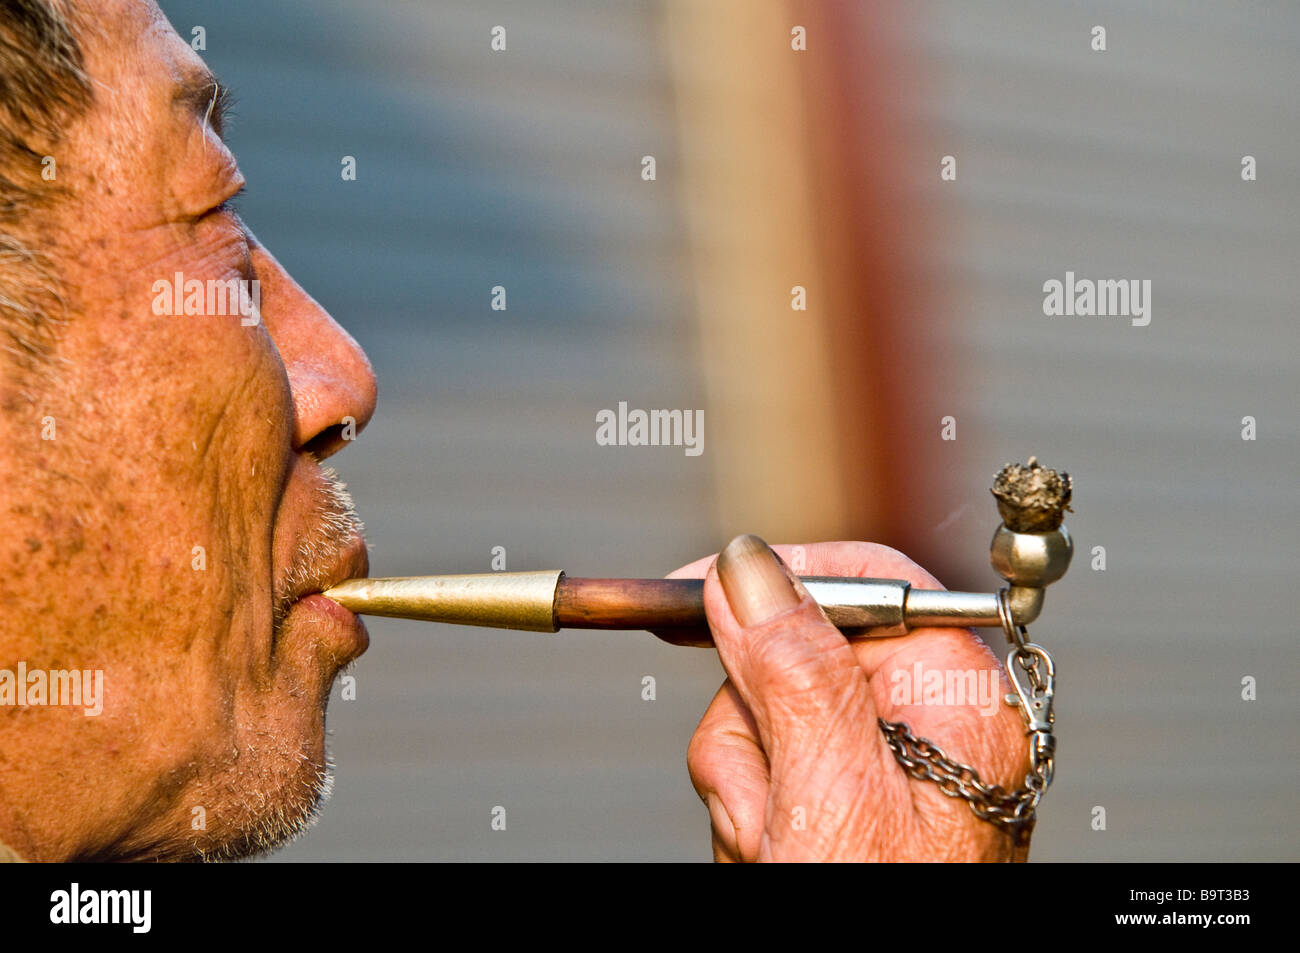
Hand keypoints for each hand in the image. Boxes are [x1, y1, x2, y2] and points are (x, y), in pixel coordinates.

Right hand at [668, 535, 1030, 861]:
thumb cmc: (886, 916)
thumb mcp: (832, 796)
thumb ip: (793, 669)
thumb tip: (749, 565)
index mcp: (958, 698)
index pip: (866, 582)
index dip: (775, 576)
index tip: (693, 588)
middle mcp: (926, 721)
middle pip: (792, 654)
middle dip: (754, 727)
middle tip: (775, 802)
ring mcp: (881, 763)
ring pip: (758, 717)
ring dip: (747, 785)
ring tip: (780, 848)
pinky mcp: (840, 796)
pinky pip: (758, 767)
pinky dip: (749, 813)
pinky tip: (776, 854)